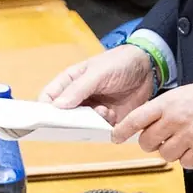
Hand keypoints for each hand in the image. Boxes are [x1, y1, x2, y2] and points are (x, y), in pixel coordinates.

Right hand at [39, 44, 154, 124]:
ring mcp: (92, 109)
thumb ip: (78, 88)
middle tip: (79, 120)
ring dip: (90, 123)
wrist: (149, 67)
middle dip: (69, 121)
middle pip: (63, 116)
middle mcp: (78, 98)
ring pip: (81, 126)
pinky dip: (104, 125)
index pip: (49, 98)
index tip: (45, 120)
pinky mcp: (108, 118)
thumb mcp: (98, 72)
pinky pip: (99, 130)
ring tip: (103, 111)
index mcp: (69, 82)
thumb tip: (57, 106)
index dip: (44, 110)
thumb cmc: (119, 62)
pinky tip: (113, 114)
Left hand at [113, 74, 192, 169]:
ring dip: (170, 150)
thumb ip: (167, 108)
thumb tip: (152, 123)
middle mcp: (175, 120)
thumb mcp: (185, 92)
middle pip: (147, 142)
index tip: (116, 136)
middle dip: (150, 142)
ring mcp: (189, 137)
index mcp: (168, 103)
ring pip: (166, 154)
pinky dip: (188, 159)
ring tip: (183, 141)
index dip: (123, 130)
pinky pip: (185, 163)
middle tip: (159, 138)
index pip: (137, 119)